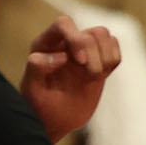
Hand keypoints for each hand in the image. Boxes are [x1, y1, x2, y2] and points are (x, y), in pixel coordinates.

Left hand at [21, 16, 120, 141]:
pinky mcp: (98, 61)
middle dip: (95, 53)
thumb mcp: (31, 90)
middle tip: (90, 76)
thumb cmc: (38, 105)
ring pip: (104, 35)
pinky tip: (102, 75)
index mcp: (46, 44)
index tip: (80, 61)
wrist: (53, 120)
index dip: (76, 38)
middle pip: (90, 32)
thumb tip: (61, 56)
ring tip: (95, 76)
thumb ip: (36, 68)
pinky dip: (113, 59)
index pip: (64, 24)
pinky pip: (114, 48)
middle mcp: (66, 43)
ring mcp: (84, 51)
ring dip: (106, 55)